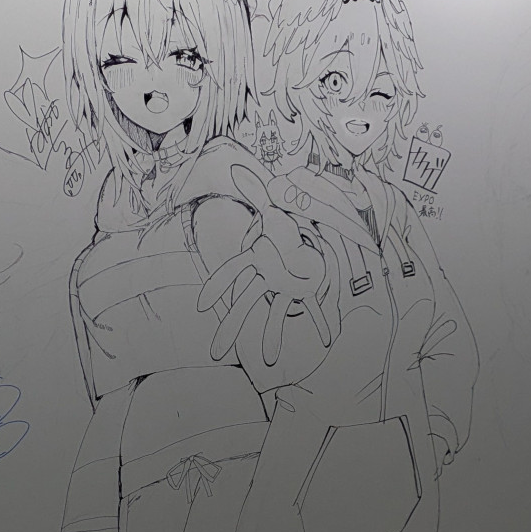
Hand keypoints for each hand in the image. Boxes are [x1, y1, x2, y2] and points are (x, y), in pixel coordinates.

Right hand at [199, 170, 337, 365]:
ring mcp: (290, 284)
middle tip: (216, 352)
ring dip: (271, 337)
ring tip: (268, 361)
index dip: (218, 287)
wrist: (322, 225)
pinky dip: (322, 321)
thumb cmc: (295, 215)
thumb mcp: (278, 203)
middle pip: (247, 302)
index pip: (234, 272)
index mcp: (260, 255)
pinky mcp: (311, 287)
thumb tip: (236, 170)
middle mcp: (270, 274)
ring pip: (277, 313)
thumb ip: (258, 189)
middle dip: (232, 326)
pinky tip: (328, 339)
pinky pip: (315, 308)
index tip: (202, 305)